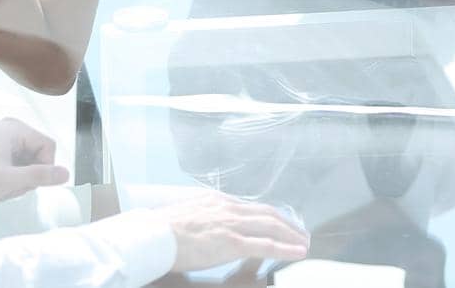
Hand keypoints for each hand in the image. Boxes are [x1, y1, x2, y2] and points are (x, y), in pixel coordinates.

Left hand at [0, 117, 69, 206]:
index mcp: (14, 128)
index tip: (28, 184)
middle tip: (11, 189)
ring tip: (3, 189)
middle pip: (38, 153)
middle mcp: (9, 127)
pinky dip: (11, 175)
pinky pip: (15, 160)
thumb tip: (67, 174)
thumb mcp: (8, 181)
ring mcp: (1, 137)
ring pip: (27, 159)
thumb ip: (39, 176)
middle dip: (29, 175)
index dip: (45, 167)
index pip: (48, 146)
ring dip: (20, 178)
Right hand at [161, 191, 308, 271]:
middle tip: (300, 232)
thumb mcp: (185, 215)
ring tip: (303, 243)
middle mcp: (228, 208)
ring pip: (271, 227)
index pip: (251, 207)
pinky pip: (266, 245)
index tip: (280, 221)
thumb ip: (201, 218)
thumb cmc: (159, 230)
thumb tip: (203, 226)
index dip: (269, 215)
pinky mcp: (232, 243)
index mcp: (216, 201)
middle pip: (267, 214)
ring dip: (291, 235)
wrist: (151, 236)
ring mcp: (232, 225)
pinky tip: (297, 252)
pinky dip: (285, 248)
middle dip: (287, 223)